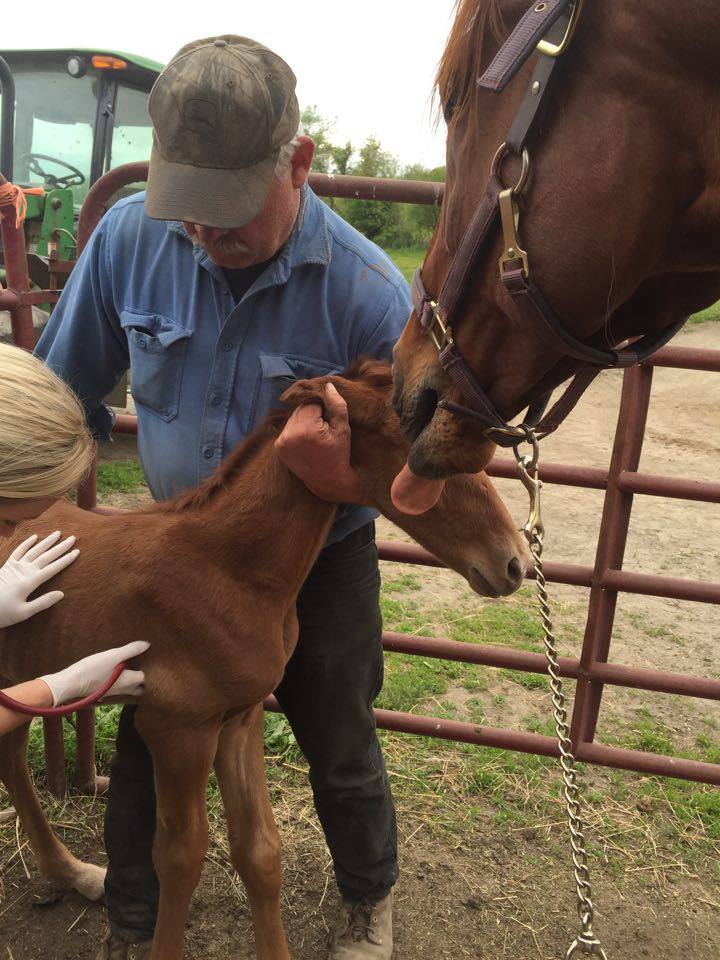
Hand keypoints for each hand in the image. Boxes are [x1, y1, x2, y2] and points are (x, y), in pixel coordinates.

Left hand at [0, 532, 79, 628]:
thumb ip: (43, 602)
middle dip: (60, 547)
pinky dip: (26, 543)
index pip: (52, 569)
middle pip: (46, 557)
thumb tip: (61, 594)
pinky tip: (34, 537)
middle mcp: (24, 571)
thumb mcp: (24, 613)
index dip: (65, 560)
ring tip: (57, 533)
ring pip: (34, 551)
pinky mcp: (7, 566)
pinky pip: (18, 551)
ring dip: (46, 542)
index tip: (77, 552)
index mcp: (30, 582)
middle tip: (72, 538)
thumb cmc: (3, 613)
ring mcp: (15, 567)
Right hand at [40, 640, 149, 705]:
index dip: (155, 671)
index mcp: (129, 681)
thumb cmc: (92, 670)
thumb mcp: (113, 656)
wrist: (69, 684)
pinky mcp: (103, 692)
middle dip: (147, 683)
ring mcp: (113, 692)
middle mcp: (124, 689)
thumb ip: (131, 650)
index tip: (157, 662)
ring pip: (129, 689)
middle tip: (150, 669)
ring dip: (135, 682)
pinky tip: (118, 674)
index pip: (148, 679)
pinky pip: (118, 689)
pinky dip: (122, 683)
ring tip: (137, 669)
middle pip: (141, 688)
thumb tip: (148, 644)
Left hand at [275, 383, 365, 502]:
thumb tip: (328, 386)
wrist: (329, 481)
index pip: (311, 403)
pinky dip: (297, 430)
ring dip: (303, 420)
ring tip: (316, 434)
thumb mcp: (343, 429)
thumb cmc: (339, 454)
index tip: (329, 419)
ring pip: (293, 418)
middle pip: (300, 409)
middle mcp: (289, 435)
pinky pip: (288, 429)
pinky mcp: (278, 448)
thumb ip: (336, 405)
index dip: (322, 408)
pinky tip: (307, 440)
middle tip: (324, 427)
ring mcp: (281, 442)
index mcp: (305, 429)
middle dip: (312, 413)